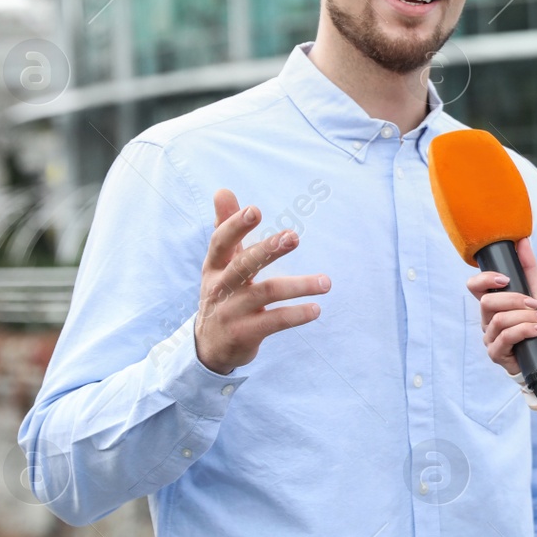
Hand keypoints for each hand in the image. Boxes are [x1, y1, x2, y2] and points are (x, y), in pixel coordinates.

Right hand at [193, 189, 330, 374]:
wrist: (209, 345)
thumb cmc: (222, 292)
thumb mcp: (219, 262)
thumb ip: (225, 226)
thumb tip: (222, 190)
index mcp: (215, 265)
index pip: (221, 241)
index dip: (235, 225)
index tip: (254, 210)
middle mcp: (220, 287)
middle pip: (244, 265)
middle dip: (268, 250)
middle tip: (294, 236)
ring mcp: (232, 311)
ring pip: (266, 293)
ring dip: (298, 286)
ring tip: (326, 282)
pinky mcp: (245, 333)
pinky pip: (274, 322)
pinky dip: (296, 315)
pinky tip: (316, 309)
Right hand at [463, 236, 536, 375]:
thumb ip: (528, 268)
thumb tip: (523, 241)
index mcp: (493, 304)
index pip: (474, 287)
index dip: (485, 279)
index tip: (505, 279)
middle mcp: (487, 320)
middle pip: (487, 303)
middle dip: (514, 300)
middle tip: (535, 304)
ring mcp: (490, 338)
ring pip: (499, 320)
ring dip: (524, 317)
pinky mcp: (496, 354)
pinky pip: (505, 338)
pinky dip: (524, 330)